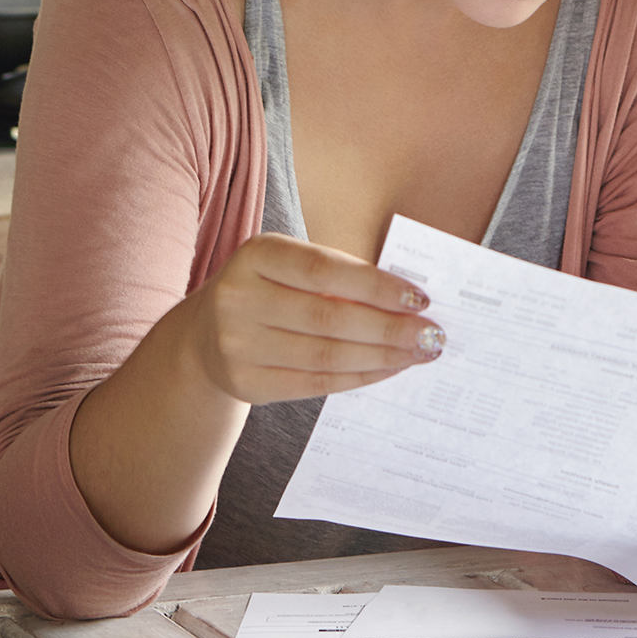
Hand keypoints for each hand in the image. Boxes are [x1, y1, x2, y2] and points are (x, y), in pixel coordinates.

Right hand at [188, 232, 443, 404]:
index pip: (325, 271)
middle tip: (433, 334)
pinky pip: (315, 383)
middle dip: (390, 328)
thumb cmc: (268, 292)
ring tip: (418, 352)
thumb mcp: (289, 267)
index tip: (420, 299)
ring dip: (382, 356)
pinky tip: (388, 368)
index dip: (376, 286)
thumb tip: (408, 300)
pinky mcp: (245, 383)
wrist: (204, 337)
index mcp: (255, 255)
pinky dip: (359, 376)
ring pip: (326, 355)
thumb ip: (338, 275)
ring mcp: (237, 345)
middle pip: (330, 318)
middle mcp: (239, 298)